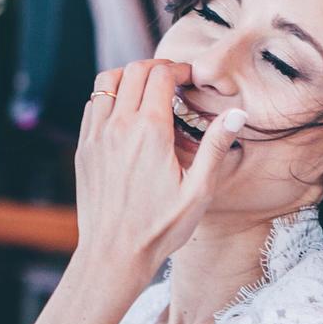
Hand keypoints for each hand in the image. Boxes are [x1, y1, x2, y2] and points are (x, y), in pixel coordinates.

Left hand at [75, 59, 245, 266]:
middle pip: (134, 70)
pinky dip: (110, 97)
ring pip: (108, 82)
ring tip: (149, 91)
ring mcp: (96, 136)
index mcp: (150, 131)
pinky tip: (127, 115)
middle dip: (157, 67)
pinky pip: (93, 105)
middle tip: (174, 80)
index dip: (179, 69)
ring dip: (130, 77)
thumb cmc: (160, 228)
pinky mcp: (84, 149)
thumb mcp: (199, 191)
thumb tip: (237, 114)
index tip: (191, 78)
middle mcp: (119, 126)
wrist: (114, 255)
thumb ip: (215, 147)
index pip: (161, 75)